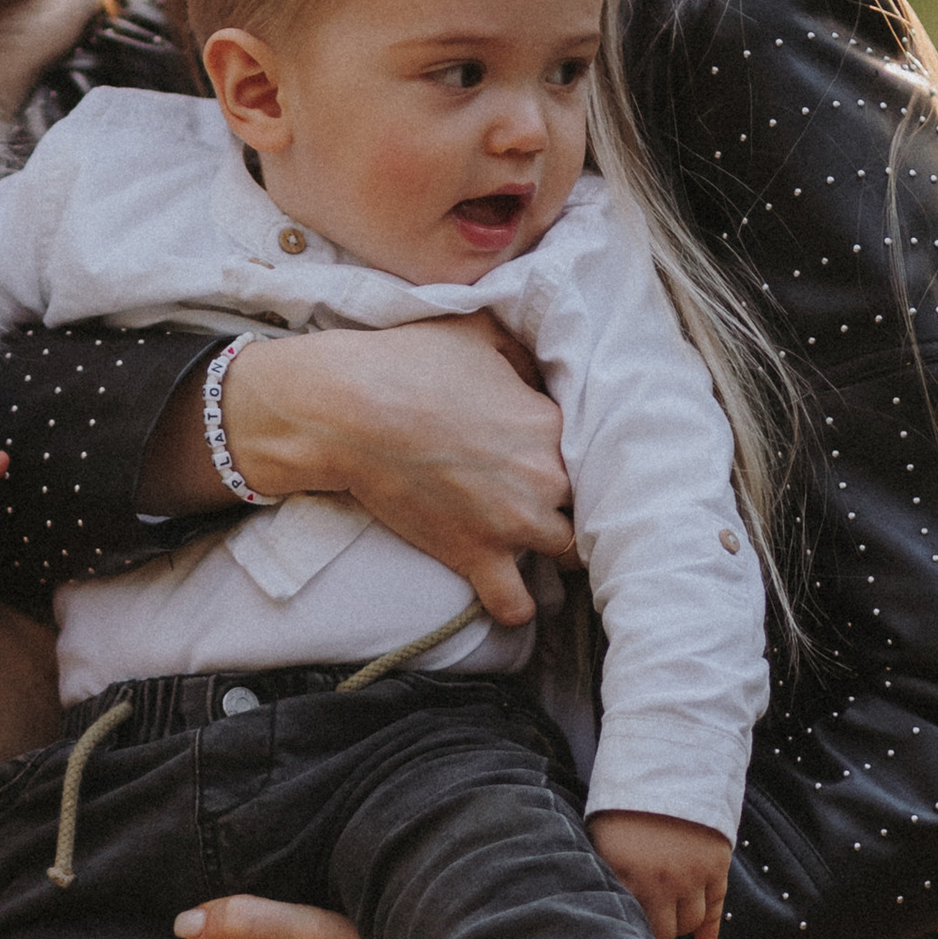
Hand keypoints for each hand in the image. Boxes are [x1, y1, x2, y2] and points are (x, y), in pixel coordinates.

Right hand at [145, 317, 575, 629]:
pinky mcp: (475, 556)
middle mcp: (545, 478)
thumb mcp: (477, 333)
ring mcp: (513, 523)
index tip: (542, 451)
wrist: (349, 412)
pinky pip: (516, 604)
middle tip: (539, 492)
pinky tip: (511, 595)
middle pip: (588, 502)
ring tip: (535, 542)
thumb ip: (521, 352)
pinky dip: (516, 605)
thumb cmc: (408, 364)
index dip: (566, 449)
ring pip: (568, 553)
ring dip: (554, 548)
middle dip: (569, 499)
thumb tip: (536, 371)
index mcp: (550, 423)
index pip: (588, 447)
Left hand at [587, 811, 729, 938]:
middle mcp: (660, 880)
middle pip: (664, 931)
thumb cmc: (623, 811)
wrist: (664, 772)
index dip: (628, 932)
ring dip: (681, 925)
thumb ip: (604, 878)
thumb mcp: (600, 842)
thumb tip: (600, 915)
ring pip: (690, 922)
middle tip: (651, 930)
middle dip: (656, 934)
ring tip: (671, 919)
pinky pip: (716, 906)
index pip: (629, 923)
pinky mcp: (715, 866)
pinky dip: (710, 928)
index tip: (625, 934)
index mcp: (625, 873)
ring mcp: (691, 874)